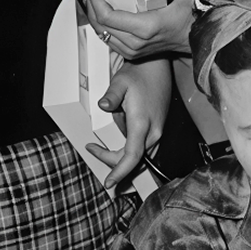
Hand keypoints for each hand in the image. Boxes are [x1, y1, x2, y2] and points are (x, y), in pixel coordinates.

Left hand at [84, 0, 201, 58]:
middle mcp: (137, 41)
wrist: (201, 41)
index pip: (106, 15)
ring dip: (93, 10)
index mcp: (147, 26)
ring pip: (100, 31)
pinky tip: (102, 5)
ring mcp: (133, 50)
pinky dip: (100, 22)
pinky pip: (108, 38)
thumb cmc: (196, 18)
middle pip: (98, 22)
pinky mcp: (132, 52)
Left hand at [86, 56, 171, 186]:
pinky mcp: (157, 129)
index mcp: (142, 123)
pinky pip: (144, 149)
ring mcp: (157, 131)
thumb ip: (112, 96)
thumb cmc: (139, 73)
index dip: (119, 172)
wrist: (158, 66)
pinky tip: (118, 141)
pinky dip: (129, 151)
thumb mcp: (121, 82)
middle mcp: (153, 132)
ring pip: (139, 156)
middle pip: (132, 159)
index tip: (109, 183)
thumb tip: (103, 106)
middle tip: (92, 148)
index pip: (131, 157)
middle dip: (112, 161)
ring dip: (121, 157)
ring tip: (101, 147)